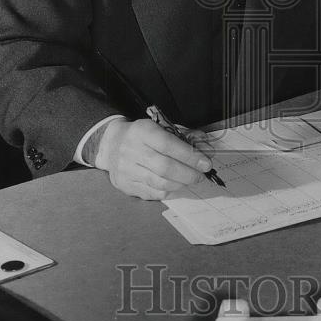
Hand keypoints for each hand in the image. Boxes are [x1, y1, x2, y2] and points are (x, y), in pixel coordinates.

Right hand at [91, 118, 212, 199]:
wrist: (112, 144)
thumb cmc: (142, 136)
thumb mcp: (161, 127)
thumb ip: (186, 136)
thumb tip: (208, 148)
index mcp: (142, 131)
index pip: (168, 145)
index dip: (190, 156)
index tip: (205, 163)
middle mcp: (131, 150)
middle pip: (165, 167)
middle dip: (188, 174)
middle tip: (200, 175)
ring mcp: (126, 169)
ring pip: (159, 183)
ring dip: (180, 183)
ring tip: (189, 180)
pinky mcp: (125, 185)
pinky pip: (152, 193)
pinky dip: (168, 190)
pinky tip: (174, 184)